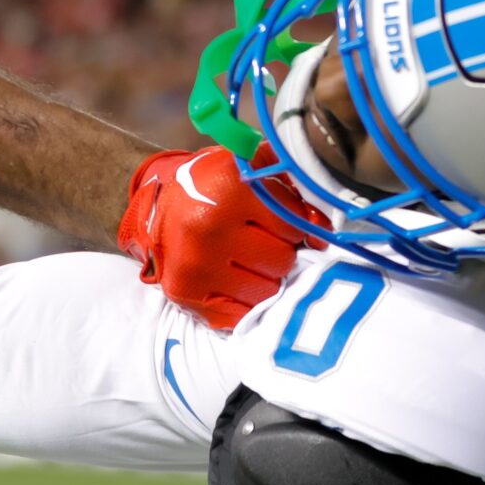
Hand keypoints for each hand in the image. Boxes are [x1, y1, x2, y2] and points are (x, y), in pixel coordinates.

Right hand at [118, 147, 310, 329]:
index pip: (295, 225)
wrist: (158, 205)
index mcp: (228, 187)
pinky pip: (240, 315)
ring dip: (264, 279)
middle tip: (259, 242)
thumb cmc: (215, 186)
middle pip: (282, 261)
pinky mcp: (184, 293)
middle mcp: (208, 226)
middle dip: (279, 253)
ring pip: (266, 291)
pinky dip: (243, 303)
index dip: (295, 226)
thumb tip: (326, 227)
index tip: (280, 223)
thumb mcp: (253, 170)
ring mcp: (195, 264)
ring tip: (245, 261)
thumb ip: (295, 188)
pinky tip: (232, 282)